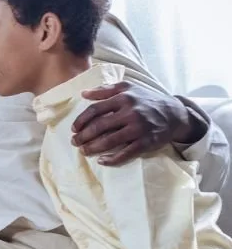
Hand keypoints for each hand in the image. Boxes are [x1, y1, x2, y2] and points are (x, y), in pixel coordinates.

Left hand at [72, 81, 198, 165]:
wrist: (174, 113)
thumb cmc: (146, 100)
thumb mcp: (128, 88)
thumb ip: (105, 89)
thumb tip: (84, 93)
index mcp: (123, 97)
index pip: (95, 110)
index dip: (81, 120)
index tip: (74, 128)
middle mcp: (130, 112)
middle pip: (99, 126)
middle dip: (84, 136)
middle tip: (75, 142)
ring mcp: (138, 128)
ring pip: (110, 141)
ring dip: (93, 148)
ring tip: (84, 151)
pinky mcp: (146, 142)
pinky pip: (125, 154)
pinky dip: (111, 159)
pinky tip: (101, 161)